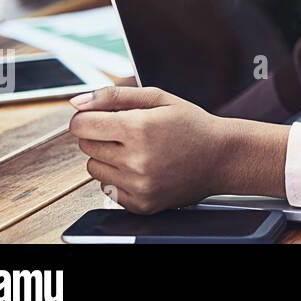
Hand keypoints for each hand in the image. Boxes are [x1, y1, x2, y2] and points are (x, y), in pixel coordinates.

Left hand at [69, 85, 278, 214]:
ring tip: (136, 150)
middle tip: (128, 132)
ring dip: (107, 158)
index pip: (81, 125)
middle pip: (86, 146)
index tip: (100, 117)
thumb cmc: (192, 124)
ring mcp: (138, 185)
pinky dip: (119, 178)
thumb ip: (114, 96)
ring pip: (93, 169)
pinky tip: (142, 168)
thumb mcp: (158, 99)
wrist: (223, 157)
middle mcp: (135, 159)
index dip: (88, 117)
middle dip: (100, 135)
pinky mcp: (141, 204)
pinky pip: (107, 190)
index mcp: (138, 128)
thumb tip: (77, 102)